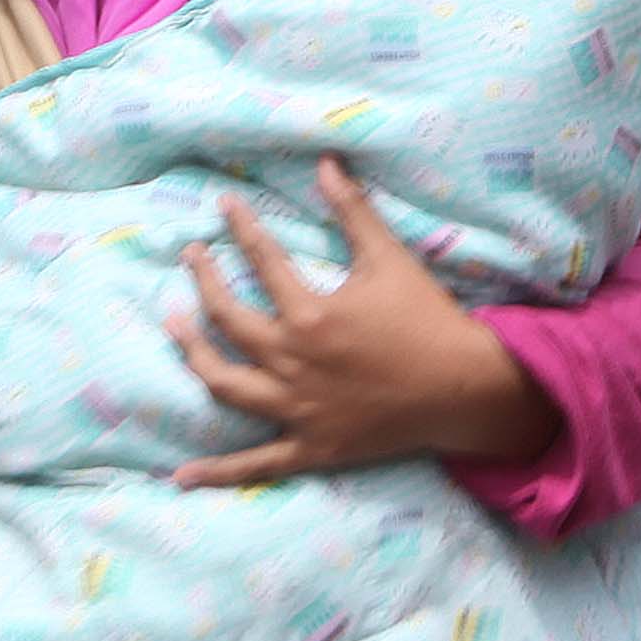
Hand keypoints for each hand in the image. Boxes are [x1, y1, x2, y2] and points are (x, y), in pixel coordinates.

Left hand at [166, 157, 557, 487]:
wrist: (465, 389)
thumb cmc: (428, 321)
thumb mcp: (391, 259)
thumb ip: (354, 211)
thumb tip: (325, 163)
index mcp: (310, 316)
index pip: (261, 261)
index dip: (240, 229)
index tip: (222, 206)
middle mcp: (293, 363)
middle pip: (227, 320)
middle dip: (203, 284)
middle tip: (191, 257)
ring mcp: (297, 410)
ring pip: (224, 386)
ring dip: (193, 357)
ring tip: (175, 328)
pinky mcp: (310, 447)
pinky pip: (255, 464)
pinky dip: (218, 472)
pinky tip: (181, 477)